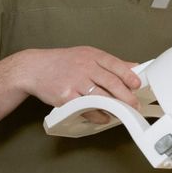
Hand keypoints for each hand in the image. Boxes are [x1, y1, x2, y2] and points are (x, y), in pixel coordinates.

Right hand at [11, 47, 141, 113]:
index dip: (129, 76)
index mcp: (91, 55)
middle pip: (111, 83)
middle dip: (127, 96)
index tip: (138, 85)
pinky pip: (87, 108)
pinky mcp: (66, 97)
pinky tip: (104, 117)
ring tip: (123, 112)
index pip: (115, 65)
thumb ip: (108, 63)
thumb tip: (132, 67)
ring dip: (115, 107)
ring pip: (101, 97)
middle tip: (135, 104)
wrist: (34, 69)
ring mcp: (75, 82)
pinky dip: (98, 115)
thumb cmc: (60, 63)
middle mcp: (84, 67)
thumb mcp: (85, 55)